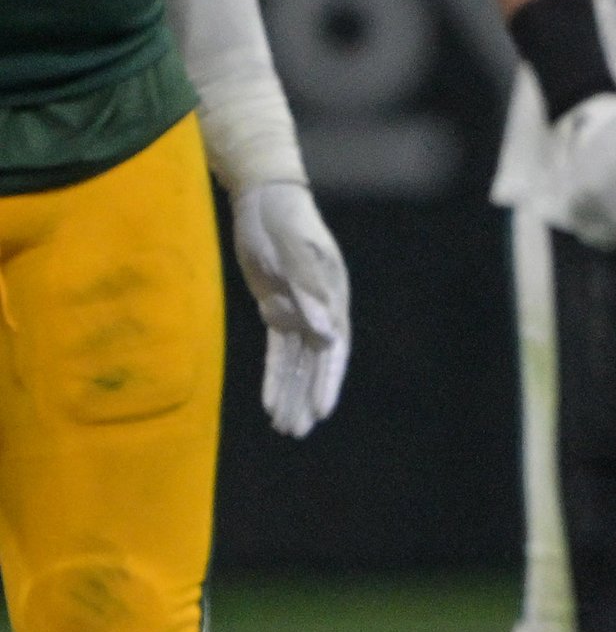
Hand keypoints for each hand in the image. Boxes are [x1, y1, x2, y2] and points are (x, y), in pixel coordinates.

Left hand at [228, 180, 349, 436]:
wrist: (265, 200)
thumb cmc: (283, 221)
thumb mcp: (292, 250)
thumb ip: (308, 289)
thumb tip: (324, 331)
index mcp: (333, 297)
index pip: (333, 348)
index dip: (328, 380)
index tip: (322, 410)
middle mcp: (321, 310)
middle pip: (316, 363)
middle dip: (307, 397)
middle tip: (298, 431)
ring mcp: (299, 312)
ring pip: (295, 363)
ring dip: (290, 393)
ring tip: (284, 428)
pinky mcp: (277, 310)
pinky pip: (277, 352)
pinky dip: (274, 376)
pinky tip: (269, 401)